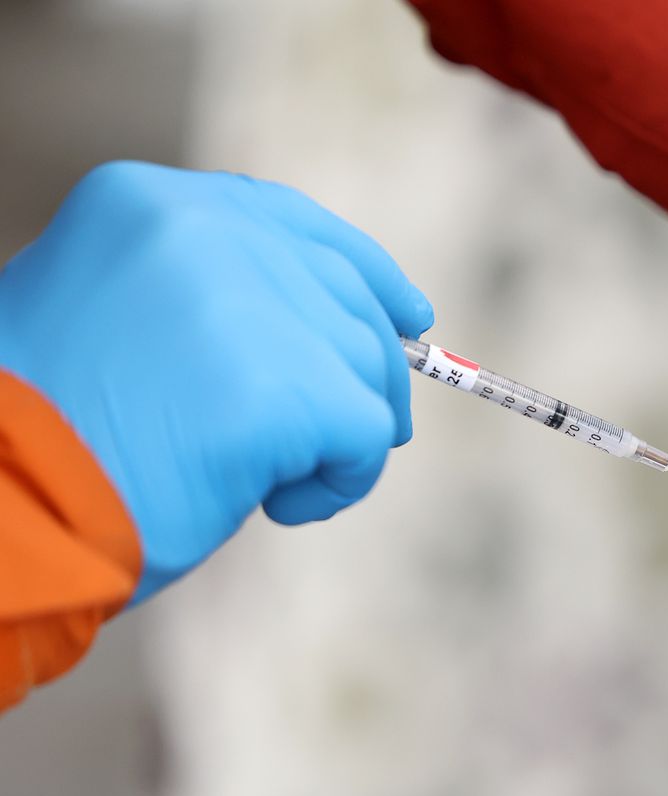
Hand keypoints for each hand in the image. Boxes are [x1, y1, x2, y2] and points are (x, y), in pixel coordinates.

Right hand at [0, 161, 432, 601]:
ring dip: (336, 437)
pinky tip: (280, 506)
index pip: (290, 222)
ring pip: (362, 367)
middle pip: (343, 295)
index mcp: (147, 203)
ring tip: (261, 482)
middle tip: (349, 437)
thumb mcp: (109, 322)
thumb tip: (323, 323)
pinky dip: (344, 481)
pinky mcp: (285, 388)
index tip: (411, 315)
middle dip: (364, 370)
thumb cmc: (42, 439)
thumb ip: (204, 299)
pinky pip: (369, 433)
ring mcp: (248, 303)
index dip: (363, 271)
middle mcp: (202, 231)